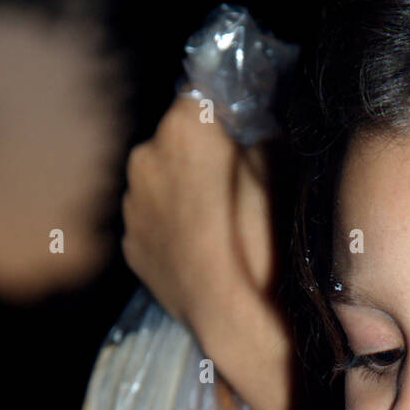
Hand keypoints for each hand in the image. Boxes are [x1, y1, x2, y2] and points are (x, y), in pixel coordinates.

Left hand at [121, 94, 275, 336]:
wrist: (231, 314)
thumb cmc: (261, 238)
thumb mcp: (280, 172)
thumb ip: (260, 136)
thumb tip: (252, 130)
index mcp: (183, 125)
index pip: (200, 94)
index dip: (221, 113)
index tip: (239, 132)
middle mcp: (145, 155)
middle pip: (173, 138)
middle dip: (196, 153)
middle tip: (229, 184)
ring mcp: (132, 202)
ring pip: (157, 181)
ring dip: (179, 190)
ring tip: (213, 222)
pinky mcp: (129, 243)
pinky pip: (151, 220)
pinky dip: (169, 226)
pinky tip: (197, 247)